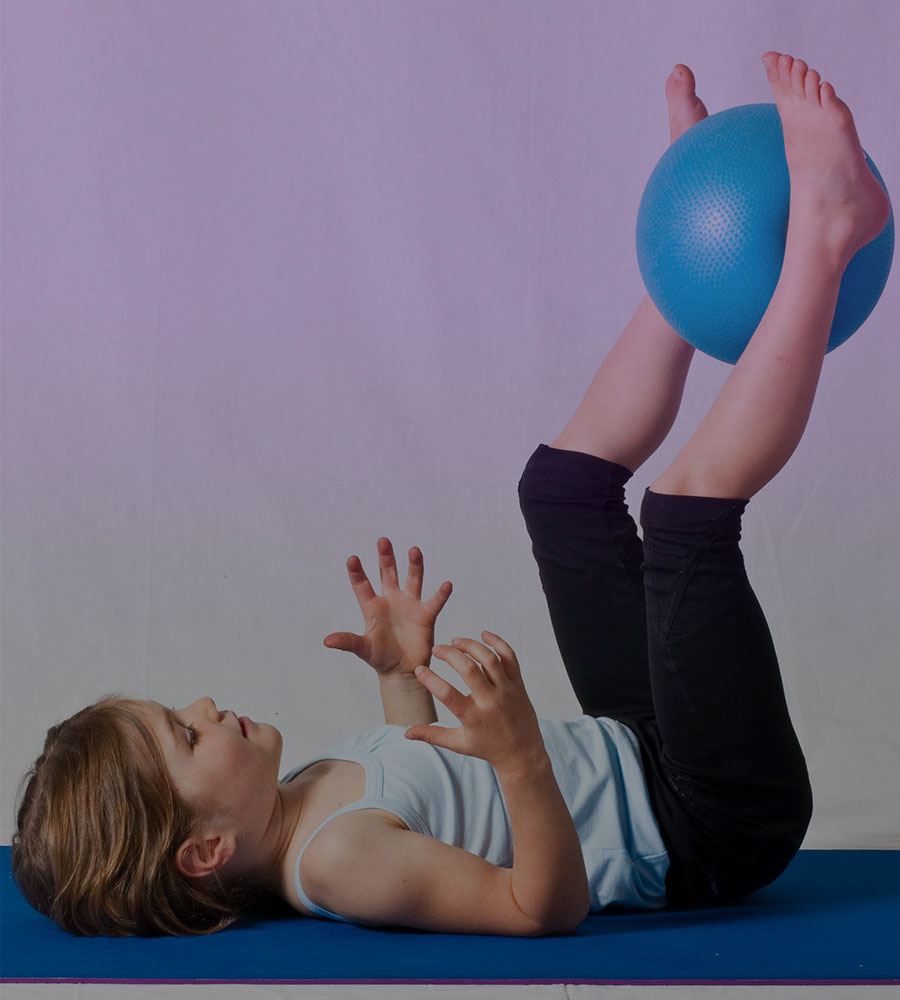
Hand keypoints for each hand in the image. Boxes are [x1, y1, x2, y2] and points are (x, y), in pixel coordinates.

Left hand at [324, 537, 452, 677]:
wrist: (402, 671)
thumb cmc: (380, 658)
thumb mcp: (363, 649)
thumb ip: (348, 641)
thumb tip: (326, 641)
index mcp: (372, 607)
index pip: (362, 585)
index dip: (357, 572)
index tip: (352, 558)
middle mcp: (391, 600)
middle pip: (388, 574)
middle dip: (386, 557)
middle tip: (382, 541)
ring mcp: (409, 605)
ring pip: (412, 580)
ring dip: (414, 565)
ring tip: (414, 550)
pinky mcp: (425, 615)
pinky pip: (435, 601)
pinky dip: (441, 594)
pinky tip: (447, 584)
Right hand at [405, 632, 544, 775]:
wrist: (522, 752)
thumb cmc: (486, 747)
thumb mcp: (458, 744)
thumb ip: (432, 735)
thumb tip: (406, 732)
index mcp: (473, 717)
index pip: (447, 695)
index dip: (430, 680)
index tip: (419, 669)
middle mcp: (490, 701)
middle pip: (469, 670)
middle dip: (450, 655)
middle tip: (437, 649)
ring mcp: (506, 690)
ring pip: (489, 659)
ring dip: (471, 646)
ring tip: (455, 642)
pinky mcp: (517, 683)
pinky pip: (509, 657)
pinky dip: (497, 642)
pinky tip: (483, 635)